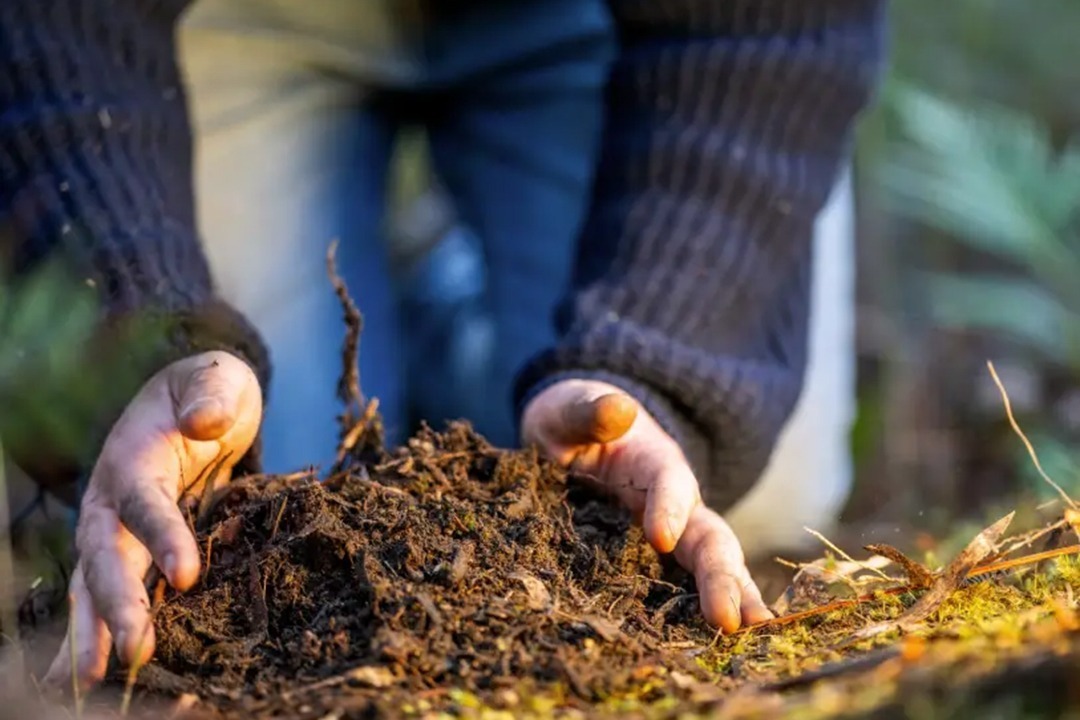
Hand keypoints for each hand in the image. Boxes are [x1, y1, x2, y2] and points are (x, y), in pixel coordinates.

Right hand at [43, 351, 261, 688]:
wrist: (202, 400)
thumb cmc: (211, 388)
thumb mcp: (217, 376)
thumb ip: (211, 392)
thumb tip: (204, 420)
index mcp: (134, 456)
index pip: (145, 501)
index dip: (163, 536)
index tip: (187, 574)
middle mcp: (115, 498)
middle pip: (107, 554)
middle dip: (117, 604)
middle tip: (134, 652)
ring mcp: (119, 528)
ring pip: (98, 582)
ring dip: (95, 630)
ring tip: (90, 681)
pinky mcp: (135, 549)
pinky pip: (115, 592)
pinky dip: (104, 630)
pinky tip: (100, 673)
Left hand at [521, 379, 772, 632]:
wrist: (575, 437)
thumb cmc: (574, 422)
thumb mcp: (571, 409)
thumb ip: (590, 410)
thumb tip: (617, 411)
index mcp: (653, 461)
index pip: (668, 481)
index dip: (667, 506)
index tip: (658, 536)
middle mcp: (674, 500)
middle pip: (707, 535)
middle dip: (720, 575)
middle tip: (730, 619)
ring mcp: (674, 531)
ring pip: (711, 565)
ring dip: (733, 599)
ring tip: (752, 637)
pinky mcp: (660, 558)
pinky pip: (688, 585)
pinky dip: (710, 612)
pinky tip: (723, 646)